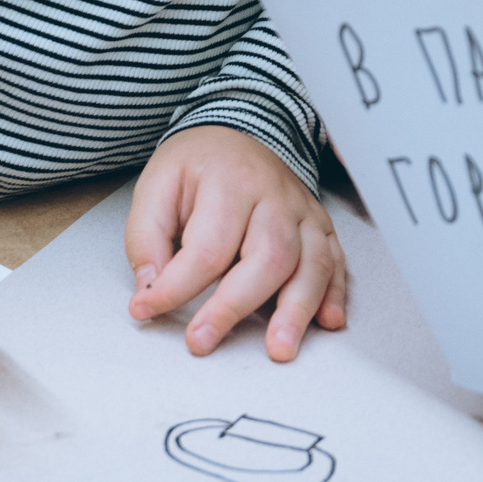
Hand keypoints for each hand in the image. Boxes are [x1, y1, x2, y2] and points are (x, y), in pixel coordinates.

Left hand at [125, 126, 347, 360]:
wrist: (237, 133)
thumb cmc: (197, 165)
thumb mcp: (156, 185)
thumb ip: (146, 238)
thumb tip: (150, 289)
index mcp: (230, 181)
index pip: (208, 246)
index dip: (175, 286)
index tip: (146, 309)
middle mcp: (275, 196)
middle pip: (269, 256)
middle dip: (235, 306)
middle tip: (202, 342)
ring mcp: (303, 212)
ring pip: (312, 263)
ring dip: (297, 309)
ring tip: (279, 348)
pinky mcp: (319, 226)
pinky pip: (336, 261)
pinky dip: (335, 294)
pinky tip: (327, 322)